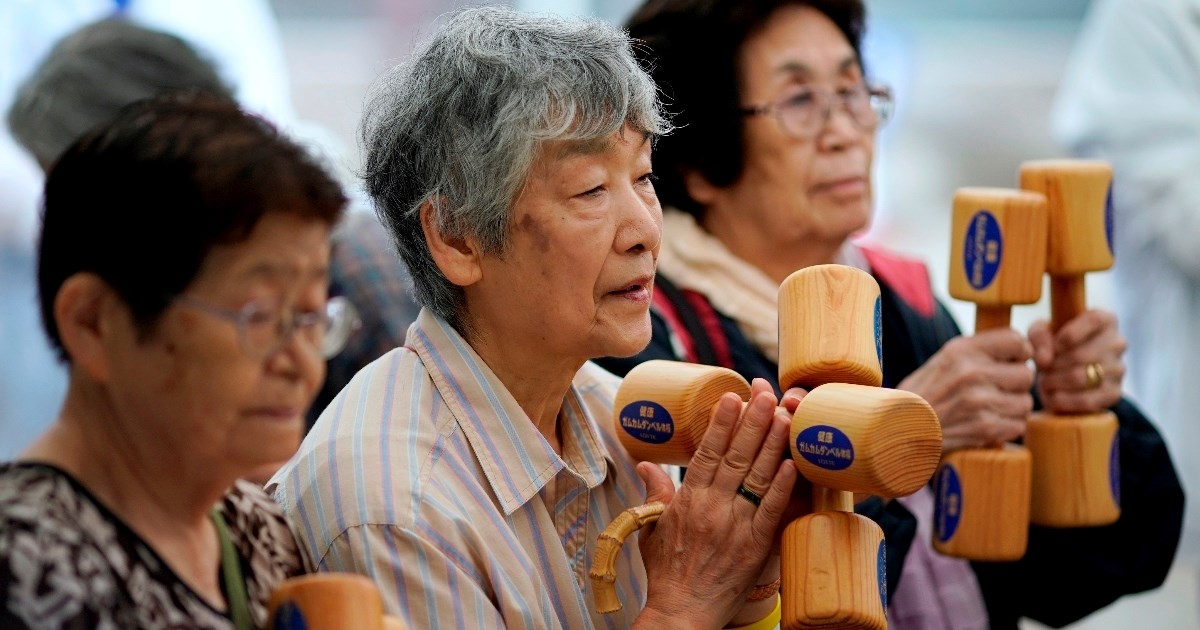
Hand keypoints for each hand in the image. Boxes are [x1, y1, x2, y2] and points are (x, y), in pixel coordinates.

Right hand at [634, 378, 796, 628]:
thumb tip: (646, 464)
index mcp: (688, 500)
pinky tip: (792, 462)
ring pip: (756, 476)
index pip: (707, 452)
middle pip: (735, 455)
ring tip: (785, 414)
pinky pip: (771, 510)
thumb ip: (655, 494)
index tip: (732, 397)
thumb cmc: (666, 574)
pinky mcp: (754, 546)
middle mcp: (712, 507)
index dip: (721, 422)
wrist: (681, 612)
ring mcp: (735, 525)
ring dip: (772, 443)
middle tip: (766, 392)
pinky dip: (781, 485)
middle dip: (753, 421)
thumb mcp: (652, 529)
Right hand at [897, 329, 1034, 451]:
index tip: (1011, 363)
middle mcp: (971, 371)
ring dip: (1011, 410)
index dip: (1020, 354)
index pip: (1017, 340)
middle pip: (1026, 374)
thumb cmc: (924, 396)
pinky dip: (1005, 429)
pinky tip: (985, 426)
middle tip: (996, 392)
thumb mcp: (943, 361)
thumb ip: (978, 352)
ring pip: (1025, 402)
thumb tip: (1025, 347)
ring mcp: (978, 400)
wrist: (897, 431)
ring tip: (988, 411)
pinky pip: (1018, 425)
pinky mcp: (984, 427)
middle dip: (1015, 386)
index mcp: (961, 349)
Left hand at [1028, 309, 1124, 413]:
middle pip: (1081, 354)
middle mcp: (1117, 343)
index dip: (1070, 333)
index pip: (1095, 319)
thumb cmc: (1053, 345)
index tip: (1055, 345)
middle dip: (1054, 364)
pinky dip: (1062, 400)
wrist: (1064, 375)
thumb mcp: (1042, 332)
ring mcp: (1118, 369)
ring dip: (1055, 382)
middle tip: (1043, 369)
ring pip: (1081, 378)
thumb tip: (1044, 360)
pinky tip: (1053, 395)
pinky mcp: (1114, 393)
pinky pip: (1086, 400)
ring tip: (1045, 381)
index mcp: (1105, 320)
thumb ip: (1039, 337)